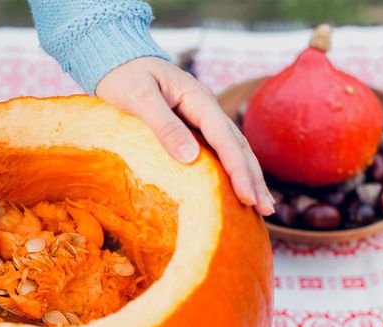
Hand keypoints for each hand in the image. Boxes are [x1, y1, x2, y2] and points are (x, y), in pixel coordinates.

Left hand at [96, 57, 273, 215]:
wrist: (117, 59)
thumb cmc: (124, 77)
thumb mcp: (138, 98)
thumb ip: (164, 126)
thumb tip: (191, 158)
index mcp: (197, 98)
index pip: (225, 139)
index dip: (238, 169)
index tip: (246, 197)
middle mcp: (207, 107)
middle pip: (238, 145)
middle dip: (253, 178)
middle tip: (265, 211)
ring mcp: (203, 115)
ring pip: (235, 148)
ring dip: (250, 176)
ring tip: (263, 207)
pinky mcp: (195, 124)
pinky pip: (221, 149)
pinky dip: (235, 169)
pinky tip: (240, 187)